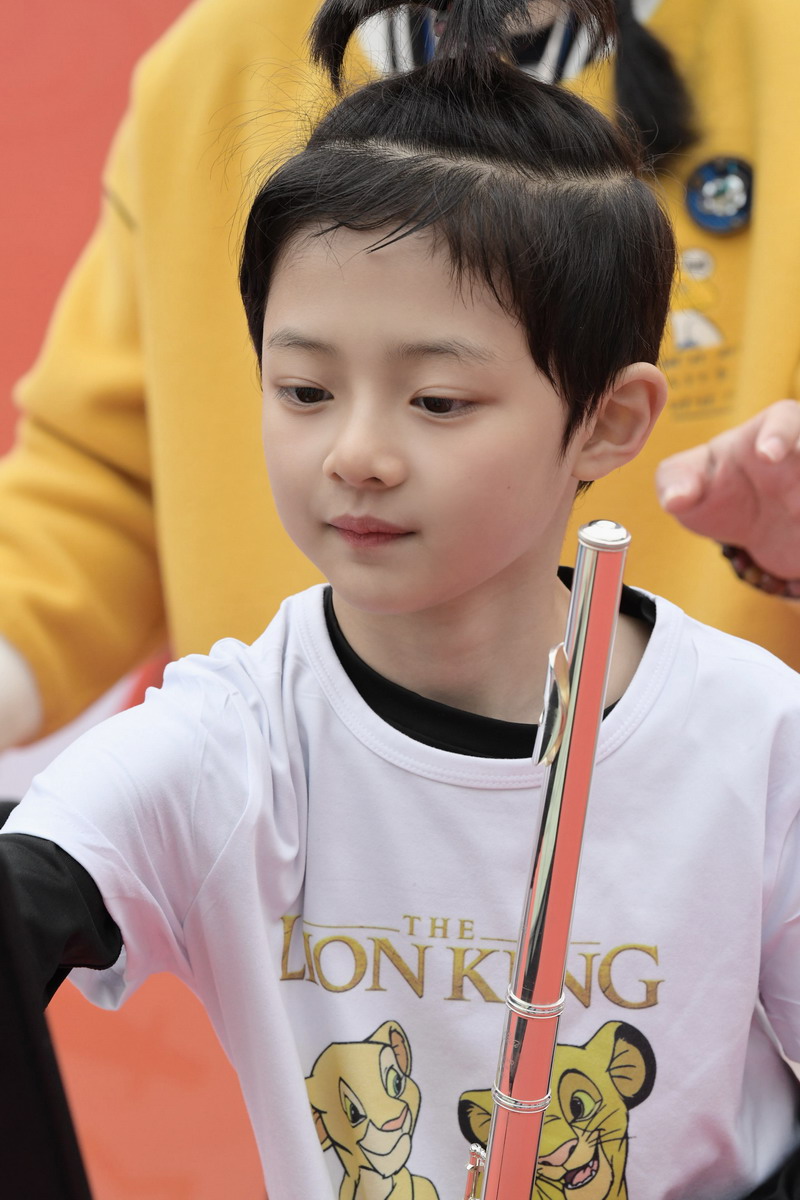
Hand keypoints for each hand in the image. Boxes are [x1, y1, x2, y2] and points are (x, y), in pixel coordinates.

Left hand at [655, 400, 799, 581]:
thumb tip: (676, 499)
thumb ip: (674, 484)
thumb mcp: (688, 487)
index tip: (767, 455)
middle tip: (792, 502)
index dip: (780, 433)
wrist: (752, 527)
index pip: (784, 418)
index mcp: (764, 436)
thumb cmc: (718, 492)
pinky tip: (795, 533)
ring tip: (794, 516)